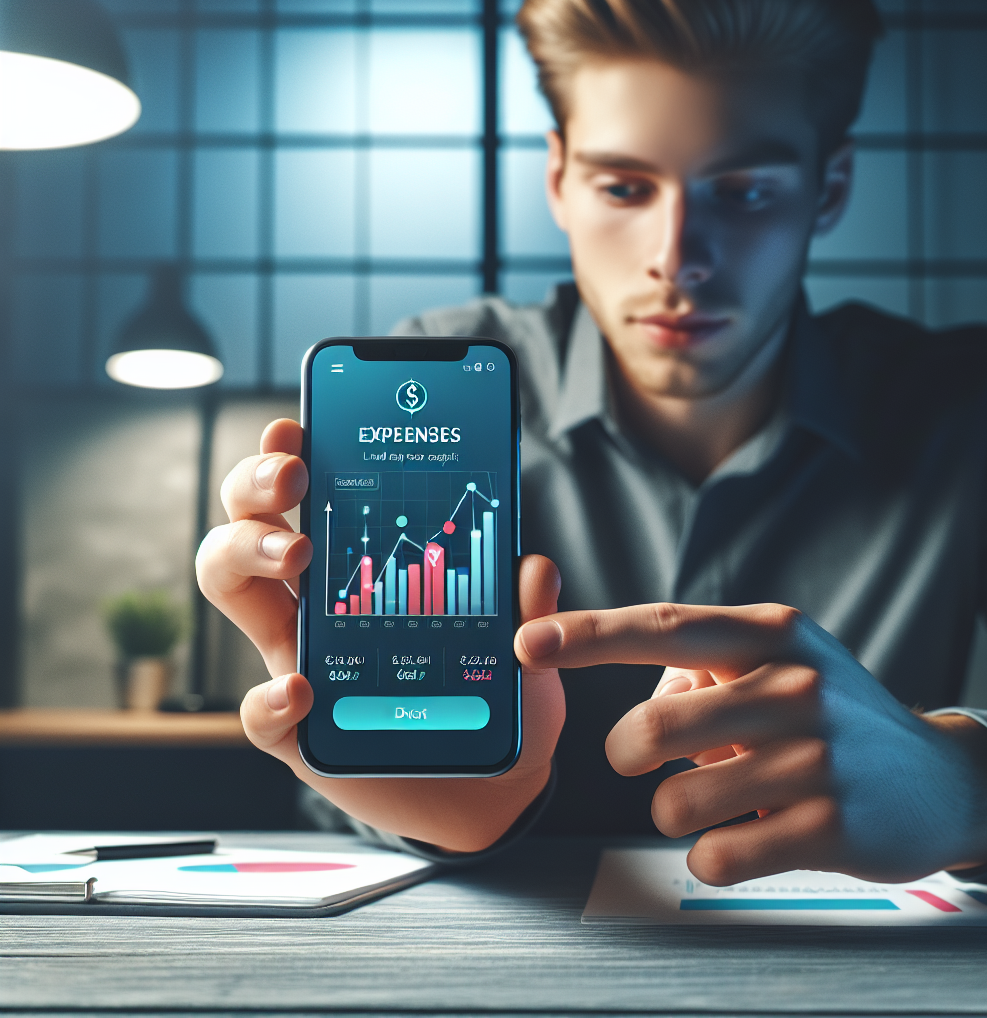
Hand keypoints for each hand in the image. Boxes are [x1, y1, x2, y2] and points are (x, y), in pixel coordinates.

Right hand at [196, 419, 564, 852]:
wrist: (488, 786)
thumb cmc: (489, 697)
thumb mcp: (519, 642)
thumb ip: (524, 604)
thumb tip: (533, 566)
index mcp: (357, 569)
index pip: (305, 499)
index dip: (286, 456)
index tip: (297, 425)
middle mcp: (314, 606)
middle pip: (249, 523)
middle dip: (255, 485)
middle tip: (296, 477)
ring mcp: (297, 661)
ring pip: (229, 588)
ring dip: (247, 552)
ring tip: (297, 552)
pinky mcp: (300, 734)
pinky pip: (259, 713)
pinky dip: (268, 698)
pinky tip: (300, 689)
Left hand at [515, 602, 986, 883]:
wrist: (936, 779)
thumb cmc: (830, 713)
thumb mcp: (777, 660)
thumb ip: (696, 664)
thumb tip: (629, 689)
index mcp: (769, 633)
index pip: (662, 626)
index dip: (587, 636)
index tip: (529, 643)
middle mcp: (795, 684)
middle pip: (655, 726)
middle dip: (627, 753)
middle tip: (643, 757)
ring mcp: (817, 756)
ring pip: (678, 801)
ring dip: (675, 807)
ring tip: (715, 795)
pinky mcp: (831, 826)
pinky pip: (719, 855)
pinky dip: (711, 853)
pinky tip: (745, 833)